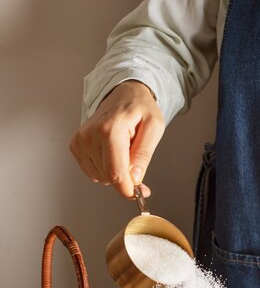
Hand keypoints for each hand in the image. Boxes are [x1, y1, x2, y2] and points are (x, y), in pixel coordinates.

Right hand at [70, 81, 164, 197]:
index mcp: (110, 129)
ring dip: (115, 171)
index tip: (139, 193)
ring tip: (122, 149)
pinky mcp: (76, 146)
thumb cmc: (140, 109)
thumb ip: (144, 154)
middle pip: (109, 178)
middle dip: (125, 178)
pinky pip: (93, 173)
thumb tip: (135, 178)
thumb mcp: (154, 127)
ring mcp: (80, 141)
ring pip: (101, 178)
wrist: (123, 94)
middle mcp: (90, 135)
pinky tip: (111, 151)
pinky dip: (105, 168)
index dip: (128, 189)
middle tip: (135, 161)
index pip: (115, 173)